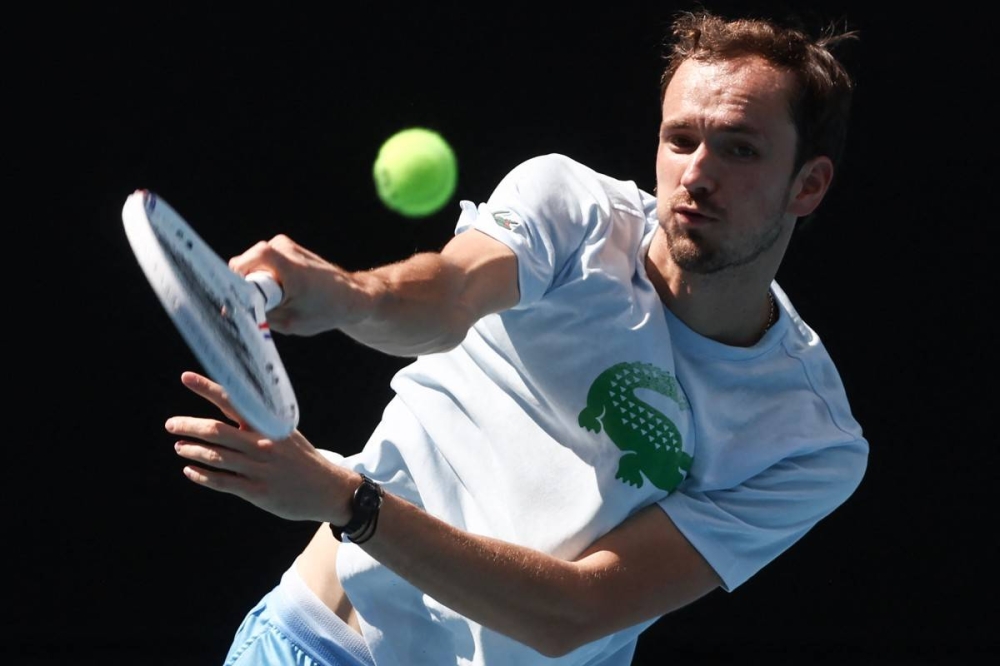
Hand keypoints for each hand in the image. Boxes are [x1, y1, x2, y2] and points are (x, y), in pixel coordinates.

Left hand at [166, 371, 354, 523]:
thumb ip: (261, 422)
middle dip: (188, 426)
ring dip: (192, 450)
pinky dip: (202, 476)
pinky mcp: (257, 491)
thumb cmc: (303, 458)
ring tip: (180, 447)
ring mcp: (258, 468)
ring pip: (215, 457)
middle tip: (171, 425)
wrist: (328, 489)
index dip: (207, 388)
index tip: (186, 377)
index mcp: (269, 425)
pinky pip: (222, 482)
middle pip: (216, 431)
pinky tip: (190, 471)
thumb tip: (233, 406)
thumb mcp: (287, 432)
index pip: (234, 400)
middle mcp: (262, 443)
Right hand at [228, 234, 368, 335]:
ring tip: (278, 297)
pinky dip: (265, 276)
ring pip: (252, 263)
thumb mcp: (289, 323)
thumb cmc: (324, 311)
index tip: (231, 299)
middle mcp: (285, 249)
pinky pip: (261, 261)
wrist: (351, 296)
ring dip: (257, 282)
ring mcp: (284, 244)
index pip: (245, 262)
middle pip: (245, 264)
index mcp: (289, 268)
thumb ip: (259, 315)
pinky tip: (281, 290)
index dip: (234, 280)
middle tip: (262, 304)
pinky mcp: (284, 245)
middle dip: (247, 285)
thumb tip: (229, 310)